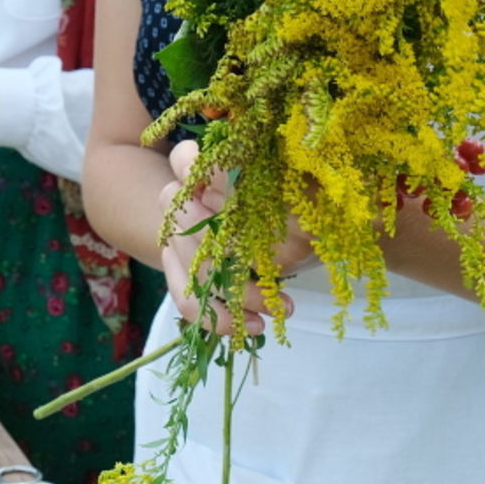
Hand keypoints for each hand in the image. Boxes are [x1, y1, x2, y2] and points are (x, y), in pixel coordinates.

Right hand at [159, 139, 313, 335]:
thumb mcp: (304, 193)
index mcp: (211, 168)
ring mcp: (180, 237)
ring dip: (231, 292)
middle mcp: (188, 198)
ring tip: (274, 308)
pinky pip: (187, 300)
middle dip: (224, 249)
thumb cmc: (303, 204)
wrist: (298, 233)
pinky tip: (254, 324)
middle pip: (183, 220)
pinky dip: (219, 317)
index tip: (216, 189)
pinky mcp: (183, 274)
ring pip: (186, 266)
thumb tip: (277, 184)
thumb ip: (285, 189)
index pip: (184, 159)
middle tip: (269, 266)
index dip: (194, 172)